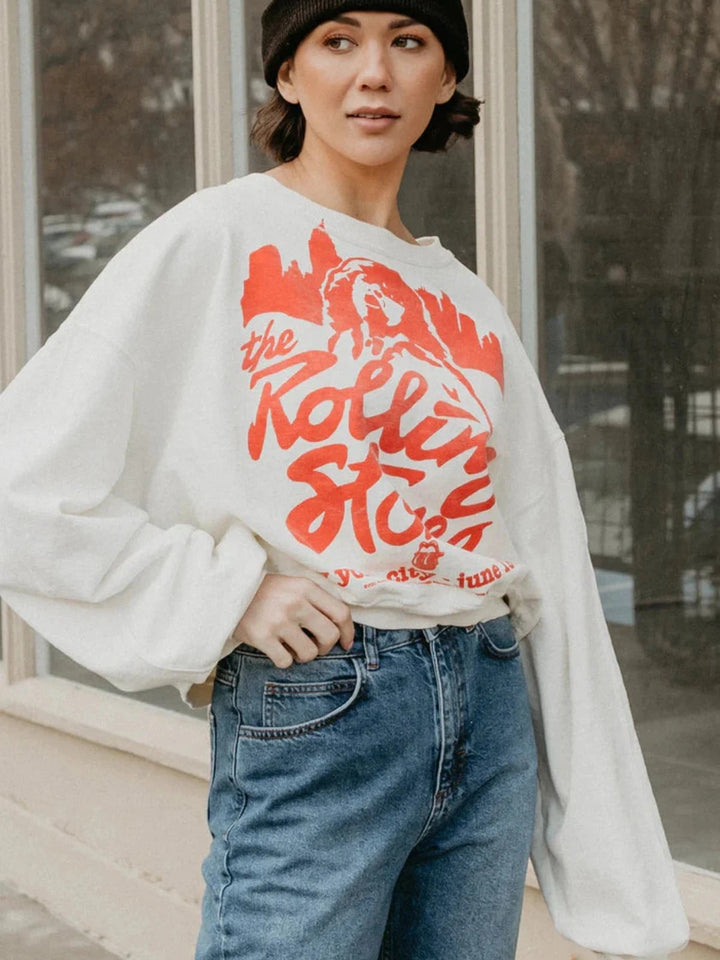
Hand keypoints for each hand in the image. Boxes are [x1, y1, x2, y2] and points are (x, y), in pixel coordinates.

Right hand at [231, 574, 354, 667]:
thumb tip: (341, 628)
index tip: (346, 643)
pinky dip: (284, 660)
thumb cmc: (265, 592)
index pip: (341, 613)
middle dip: (325, 647)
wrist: (227, 591)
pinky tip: (276, 649)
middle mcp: (296, 602)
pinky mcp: (262, 637)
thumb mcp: (292, 585)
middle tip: (314, 646)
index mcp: (306, 587)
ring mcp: (279, 620)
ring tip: (291, 646)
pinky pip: (286, 662)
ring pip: (310, 653)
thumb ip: (315, 600)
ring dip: (303, 655)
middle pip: (330, 636)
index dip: (348, 632)